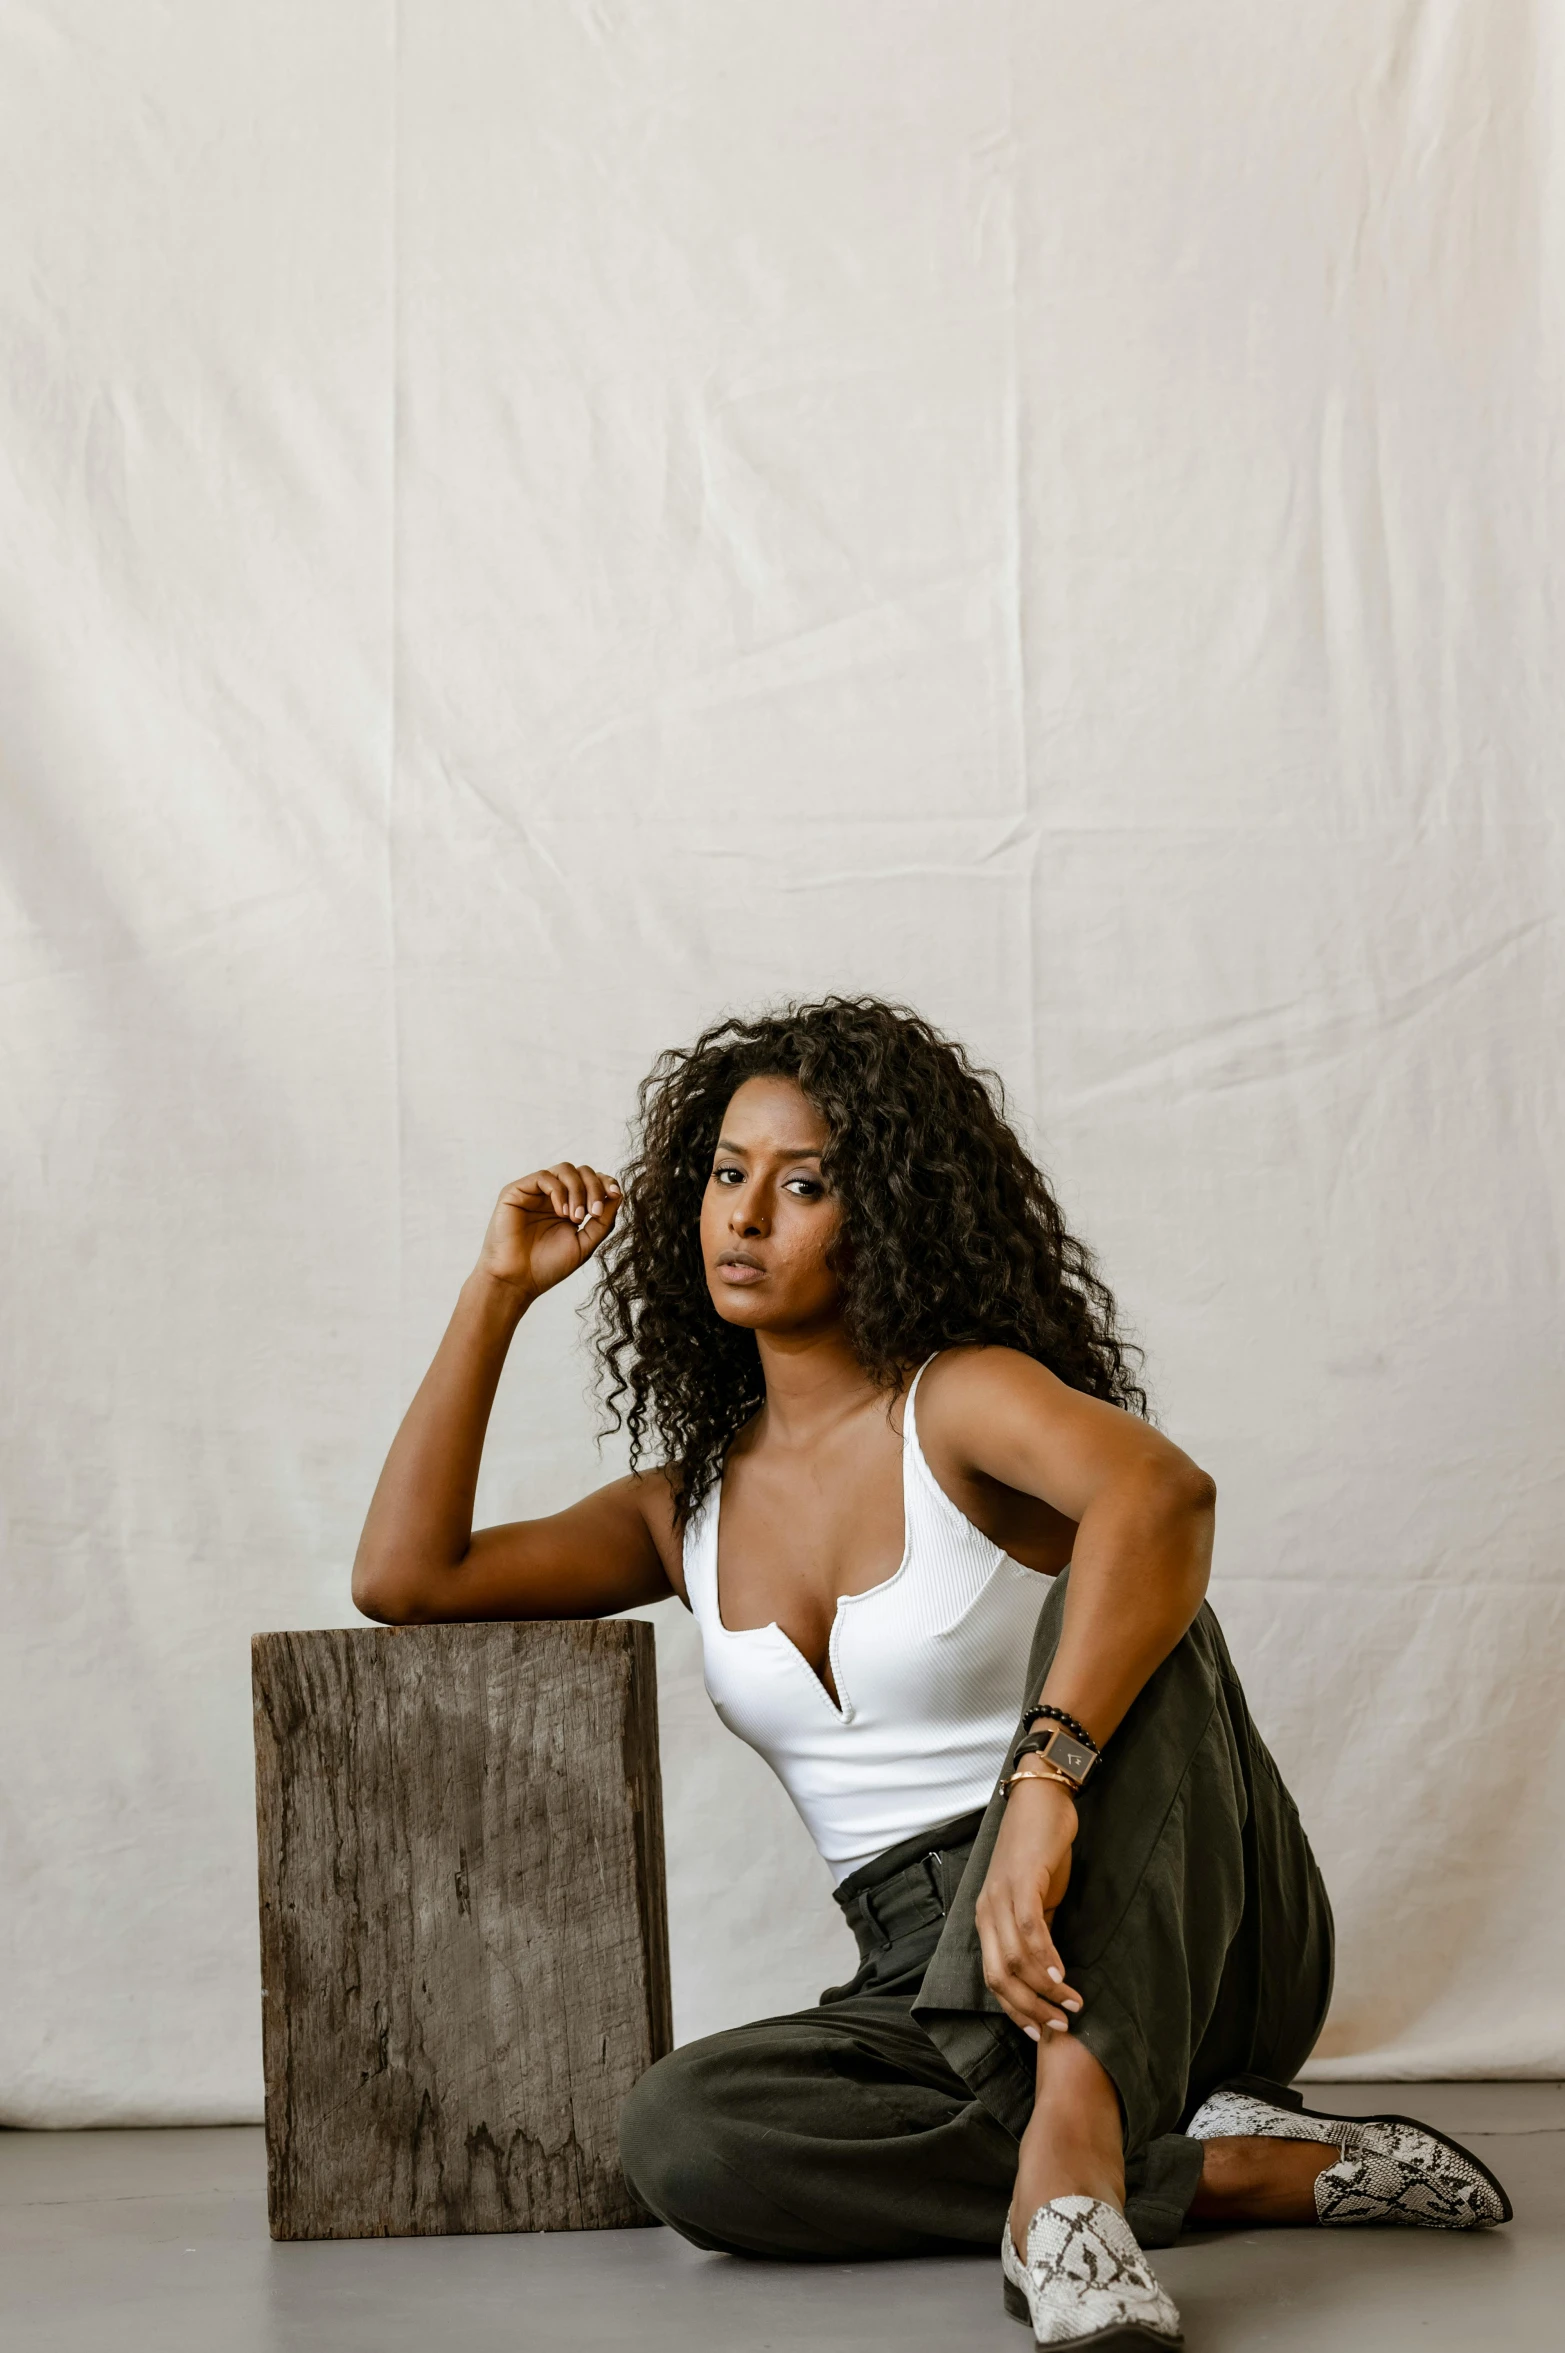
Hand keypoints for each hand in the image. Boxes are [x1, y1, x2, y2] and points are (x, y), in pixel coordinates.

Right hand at [475, 1164, 621, 1303]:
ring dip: (578, 1190)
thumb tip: (619, 1195)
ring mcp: (535, 1192)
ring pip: (565, 1169)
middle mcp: (553, 1196)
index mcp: (569, 1206)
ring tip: (576, 1218)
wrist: (517, 1281)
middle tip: (594, 1213)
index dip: (606, 1182)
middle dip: (594, 1188)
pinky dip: (559, 1191)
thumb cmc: (548, 1266)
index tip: (615, 1194)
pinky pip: (544, 1177)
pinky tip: (561, 1212)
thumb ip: (603, 1221)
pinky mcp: (516, 1191)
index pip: (592, 1182)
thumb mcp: (585, 1243)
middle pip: (582, 1172)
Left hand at [974, 1777, 1083, 2039]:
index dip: (1015, 2011)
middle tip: (1059, 2026)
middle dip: (1029, 2010)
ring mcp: (1001, 1895)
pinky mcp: (1021, 1880)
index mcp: (986, 1919)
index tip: (1040, 2033)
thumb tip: (1049, 1972)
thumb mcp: (1036, 1898)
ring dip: (1044, 1990)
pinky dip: (1045, 1957)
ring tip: (1071, 2006)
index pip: (992, 1979)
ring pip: (1015, 1959)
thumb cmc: (1040, 1850)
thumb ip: (1037, 1932)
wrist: (1042, 1799)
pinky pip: (1029, 1928)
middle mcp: (987, 1911)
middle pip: (999, 1977)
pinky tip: (1062, 1976)